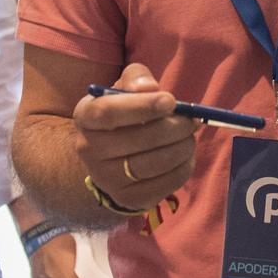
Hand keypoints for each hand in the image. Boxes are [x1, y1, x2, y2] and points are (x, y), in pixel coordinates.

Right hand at [69, 64, 198, 210]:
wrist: (110, 156)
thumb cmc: (123, 114)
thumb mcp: (125, 88)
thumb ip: (137, 79)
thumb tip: (149, 88)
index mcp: (86, 117)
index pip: (108, 113)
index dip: (142, 106)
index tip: (171, 101)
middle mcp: (89, 149)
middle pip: (138, 140)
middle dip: (174, 128)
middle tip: (192, 120)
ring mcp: (107, 178)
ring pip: (154, 164)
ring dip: (182, 147)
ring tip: (189, 136)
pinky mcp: (128, 198)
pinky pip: (165, 184)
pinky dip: (184, 167)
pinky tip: (185, 155)